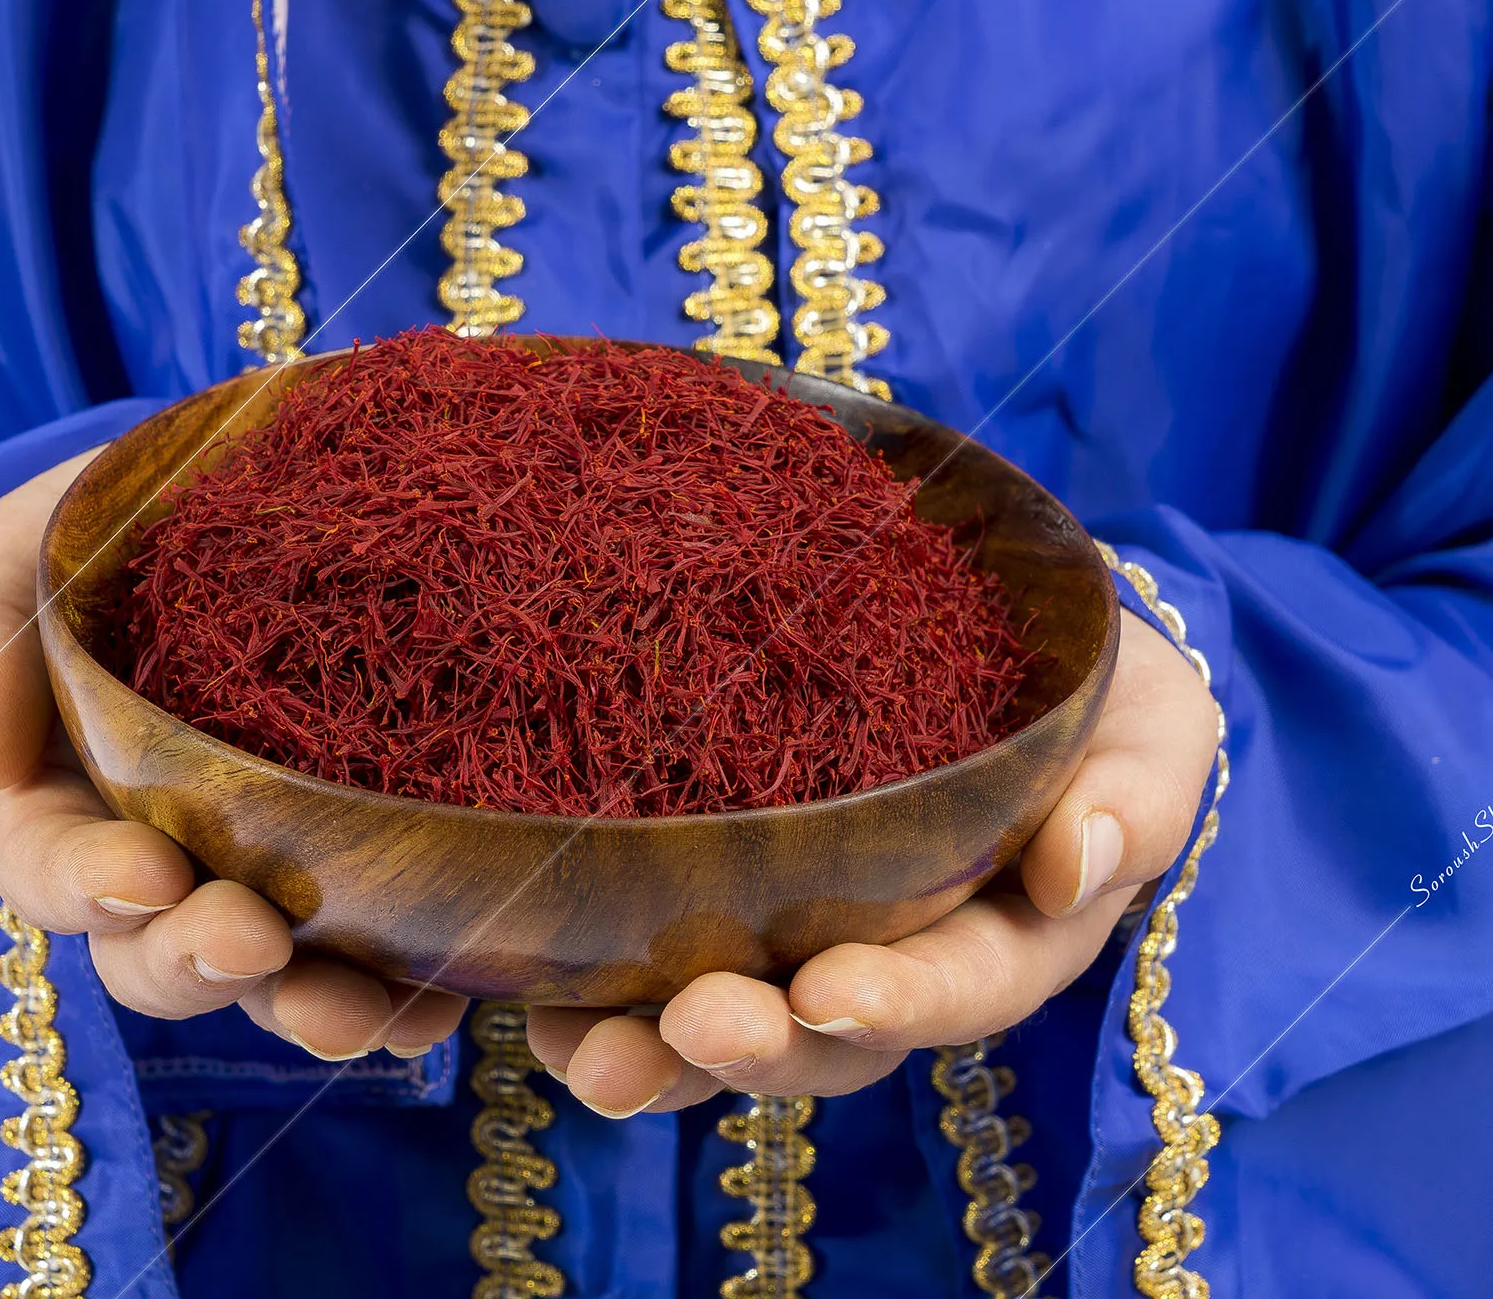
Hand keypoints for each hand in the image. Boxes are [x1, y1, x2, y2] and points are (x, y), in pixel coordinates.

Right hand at [0, 453, 466, 1059]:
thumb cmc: (129, 512)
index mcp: (65, 791)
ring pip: (268, 981)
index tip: (150, 872)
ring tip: (356, 1008)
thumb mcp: (33, 535)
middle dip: (196, 963)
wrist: (265, 477)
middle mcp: (160, 852)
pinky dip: (403, 996)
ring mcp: (261, 870)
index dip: (89, 886)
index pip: (51, 868)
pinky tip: (440, 1001)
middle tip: (254, 939)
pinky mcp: (356, 867)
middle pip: (153, 954)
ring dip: (305, 1011)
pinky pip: (376, 958)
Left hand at [526, 610, 1219, 1115]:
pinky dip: (604, 992)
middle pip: (832, 1035)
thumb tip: (1075, 858)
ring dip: (658, 1052)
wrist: (1002, 629)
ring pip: (739, 1021)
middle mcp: (903, 953)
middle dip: (759, 1048)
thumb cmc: (1086, 682)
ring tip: (580, 1055)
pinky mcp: (733, 894)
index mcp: (1012, 928)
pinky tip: (538, 1005)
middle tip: (687, 1031)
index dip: (903, 1000)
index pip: (964, 983)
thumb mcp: (1147, 723)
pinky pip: (666, 963)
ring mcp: (811, 932)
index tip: (830, 992)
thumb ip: (1135, 795)